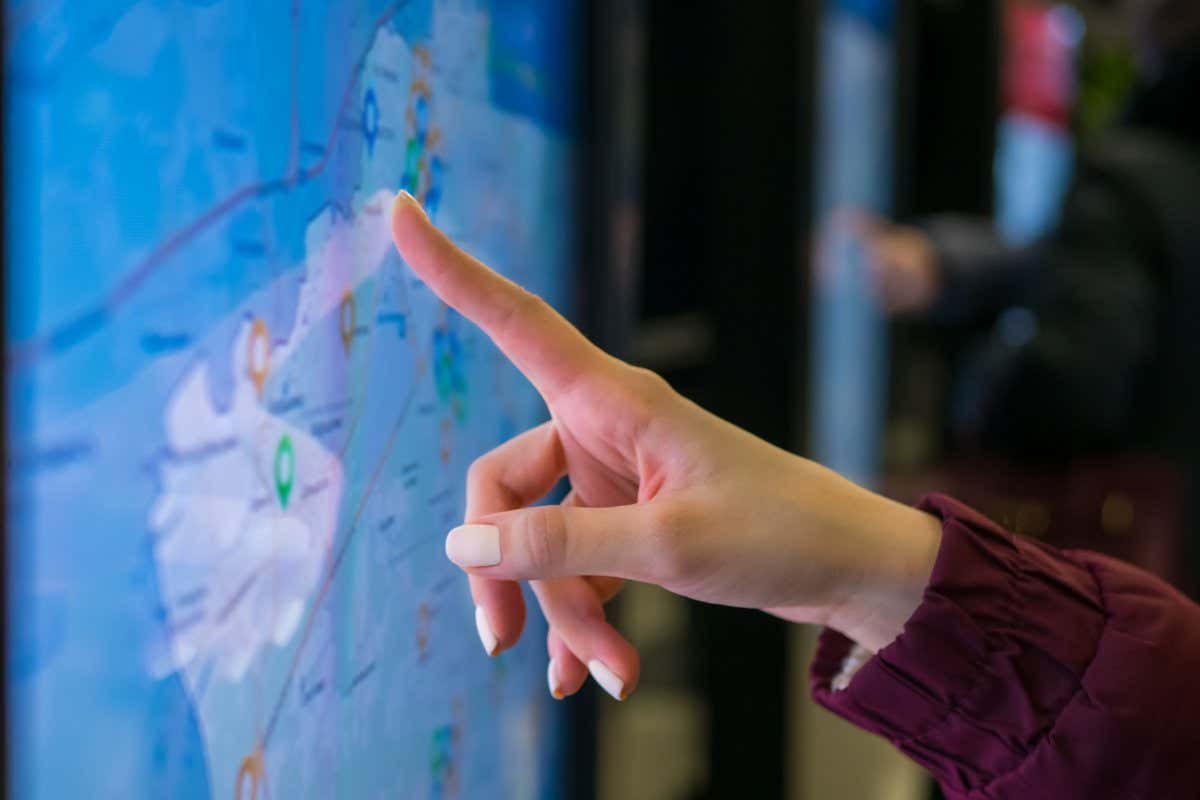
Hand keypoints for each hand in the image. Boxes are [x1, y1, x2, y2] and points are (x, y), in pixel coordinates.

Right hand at [390, 191, 941, 699]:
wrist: (850, 570)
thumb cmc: (778, 534)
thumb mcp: (667, 544)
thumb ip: (559, 546)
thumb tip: (460, 547)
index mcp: (614, 401)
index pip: (515, 320)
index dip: (452, 270)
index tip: (400, 209)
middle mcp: (604, 430)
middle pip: (504, 486)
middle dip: (508, 570)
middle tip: (500, 641)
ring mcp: (613, 480)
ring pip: (543, 546)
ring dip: (564, 616)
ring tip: (609, 672)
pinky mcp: (628, 525)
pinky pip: (577, 572)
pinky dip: (583, 622)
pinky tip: (591, 676)